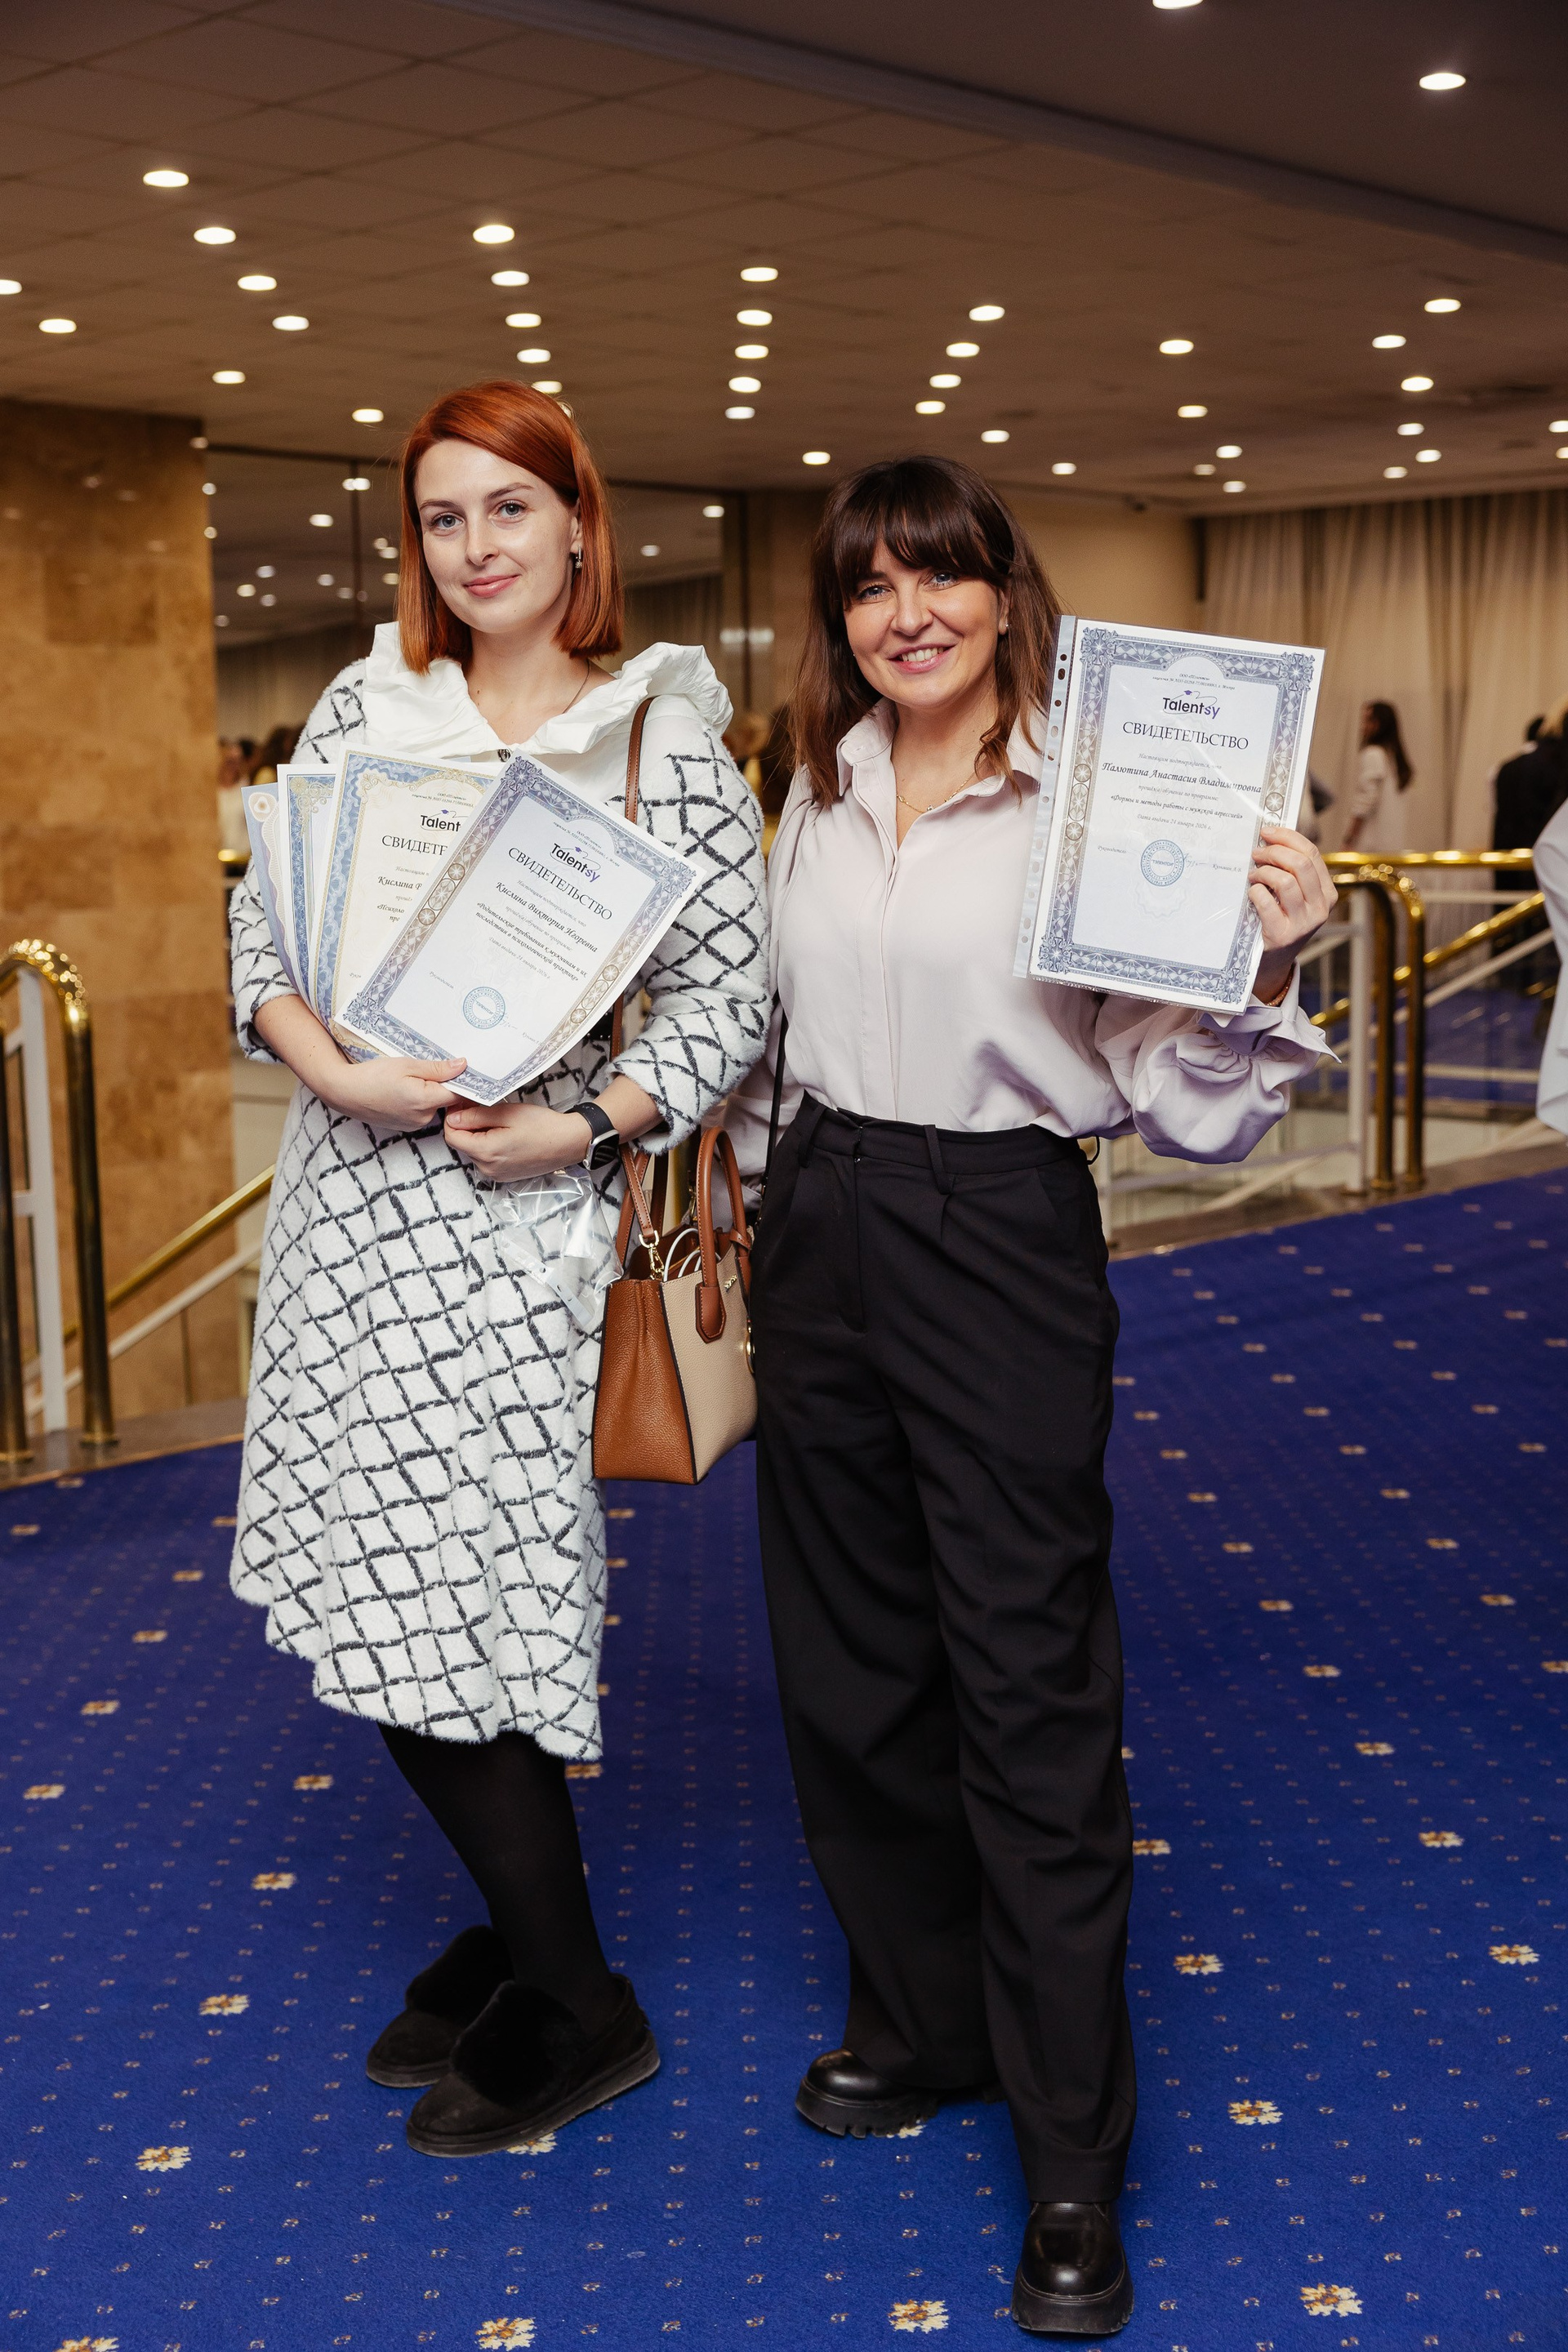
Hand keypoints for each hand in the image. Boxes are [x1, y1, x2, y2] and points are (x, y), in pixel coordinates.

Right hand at [324, 1053, 468, 1133]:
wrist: (344, 1092)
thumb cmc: (372, 1075)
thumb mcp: (407, 1064)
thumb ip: (437, 1068)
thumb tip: (463, 1066)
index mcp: (425, 1101)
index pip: (459, 1093)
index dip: (463, 1080)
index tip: (465, 1068)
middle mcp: (423, 1118)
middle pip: (447, 1099)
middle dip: (443, 1083)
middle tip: (428, 1068)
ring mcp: (414, 1125)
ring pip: (434, 1105)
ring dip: (429, 1092)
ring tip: (409, 1079)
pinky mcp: (406, 1126)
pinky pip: (422, 1111)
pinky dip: (418, 1100)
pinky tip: (403, 1090)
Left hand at [442, 1100, 591, 1183]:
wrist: (569, 1142)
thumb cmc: (543, 1126)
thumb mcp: (507, 1113)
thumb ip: (476, 1116)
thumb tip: (453, 1117)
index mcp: (486, 1152)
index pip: (452, 1136)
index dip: (453, 1117)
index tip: (462, 1104)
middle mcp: (487, 1168)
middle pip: (462, 1144)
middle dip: (466, 1125)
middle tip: (481, 1106)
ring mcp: (496, 1174)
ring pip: (474, 1150)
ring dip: (478, 1134)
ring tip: (497, 1119)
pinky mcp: (504, 1175)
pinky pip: (487, 1158)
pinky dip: (489, 1144)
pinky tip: (505, 1133)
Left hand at [1250, 823, 1337, 1004]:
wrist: (1273, 961)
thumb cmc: (1280, 919)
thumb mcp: (1295, 897)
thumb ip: (1292, 872)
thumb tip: (1271, 836)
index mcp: (1327, 894)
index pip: (1312, 854)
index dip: (1288, 837)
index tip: (1268, 831)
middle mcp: (1320, 908)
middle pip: (1301, 864)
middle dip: (1274, 852)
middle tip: (1256, 852)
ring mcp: (1303, 923)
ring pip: (1285, 881)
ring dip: (1263, 872)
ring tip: (1253, 875)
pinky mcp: (1282, 935)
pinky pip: (1267, 902)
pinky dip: (1255, 891)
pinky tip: (1251, 893)